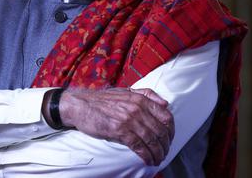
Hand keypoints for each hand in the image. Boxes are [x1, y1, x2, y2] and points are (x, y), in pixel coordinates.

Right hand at [57, 88, 174, 165]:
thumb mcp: (126, 91)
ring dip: (157, 153)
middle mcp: (137, 108)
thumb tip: (165, 103)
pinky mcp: (119, 130)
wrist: (81, 105)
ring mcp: (129, 119)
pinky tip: (147, 160)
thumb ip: (147, 94)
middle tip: (164, 153)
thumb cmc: (103, 100)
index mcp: (141, 99)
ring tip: (158, 159)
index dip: (171, 130)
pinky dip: (146, 155)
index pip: (166, 116)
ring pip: (151, 140)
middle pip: (160, 130)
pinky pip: (138, 145)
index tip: (169, 139)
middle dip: (165, 145)